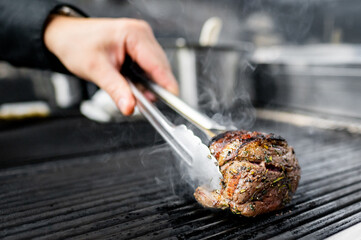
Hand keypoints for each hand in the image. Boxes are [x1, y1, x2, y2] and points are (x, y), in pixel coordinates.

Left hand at [44, 16, 177, 114]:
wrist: (66, 36)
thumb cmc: (77, 44)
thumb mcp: (96, 70)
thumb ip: (116, 90)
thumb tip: (130, 107)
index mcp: (134, 34)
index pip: (158, 64)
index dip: (166, 84)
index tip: (173, 101)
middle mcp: (142, 35)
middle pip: (160, 67)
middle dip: (155, 88)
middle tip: (144, 104)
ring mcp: (142, 40)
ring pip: (156, 69)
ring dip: (149, 85)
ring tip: (135, 95)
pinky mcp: (139, 48)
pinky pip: (149, 67)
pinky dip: (144, 80)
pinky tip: (134, 86)